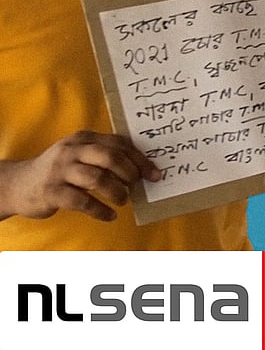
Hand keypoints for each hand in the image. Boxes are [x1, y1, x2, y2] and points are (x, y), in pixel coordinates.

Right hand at [1, 131, 160, 221]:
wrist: (19, 185)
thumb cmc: (61, 171)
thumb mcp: (80, 155)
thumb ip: (105, 156)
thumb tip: (143, 169)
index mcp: (84, 138)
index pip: (118, 143)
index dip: (140, 159)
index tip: (155, 174)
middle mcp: (71, 150)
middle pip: (110, 157)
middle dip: (130, 173)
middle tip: (135, 186)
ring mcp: (59, 170)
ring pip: (97, 178)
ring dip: (117, 192)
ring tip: (123, 200)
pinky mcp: (51, 191)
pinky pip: (82, 202)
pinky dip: (101, 211)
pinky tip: (109, 215)